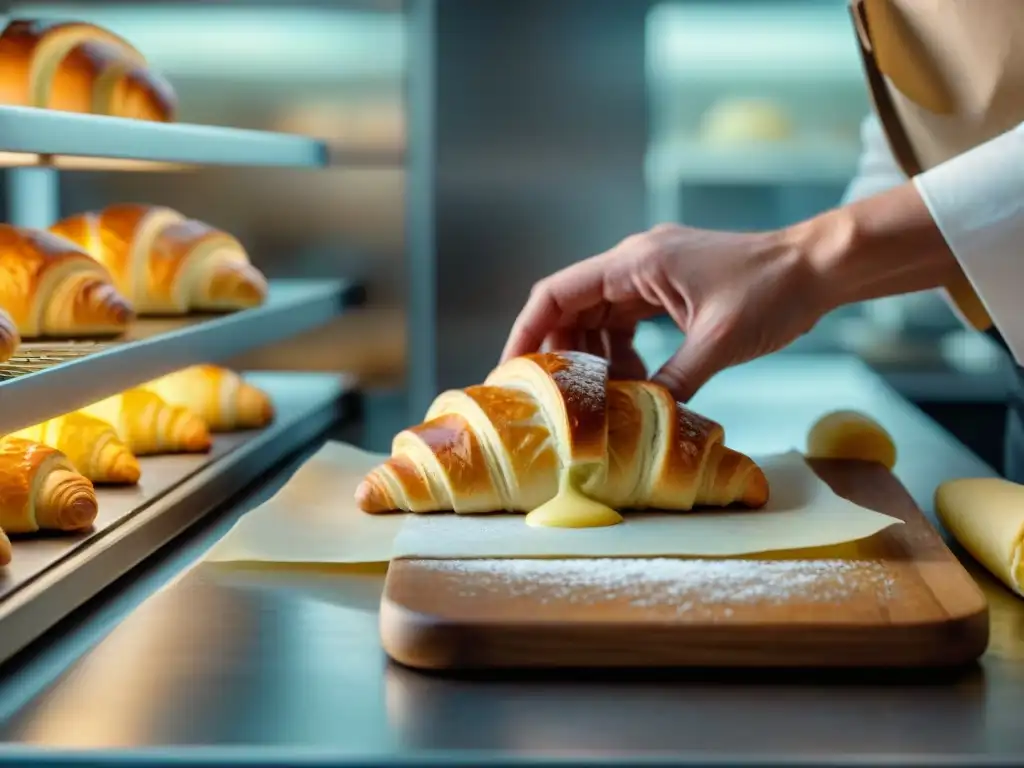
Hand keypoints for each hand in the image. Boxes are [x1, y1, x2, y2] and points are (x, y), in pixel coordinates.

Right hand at [501, 222, 825, 401]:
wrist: (817, 267)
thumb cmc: (773, 291)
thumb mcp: (719, 342)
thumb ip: (673, 380)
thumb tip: (638, 418)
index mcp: (636, 262)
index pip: (557, 293)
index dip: (528, 331)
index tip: (512, 370)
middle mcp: (635, 263)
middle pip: (572, 308)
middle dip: (560, 352)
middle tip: (552, 397)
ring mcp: (652, 275)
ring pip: (598, 318)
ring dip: (594, 357)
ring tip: (600, 397)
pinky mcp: (668, 289)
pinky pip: (626, 322)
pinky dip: (622, 353)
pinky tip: (634, 383)